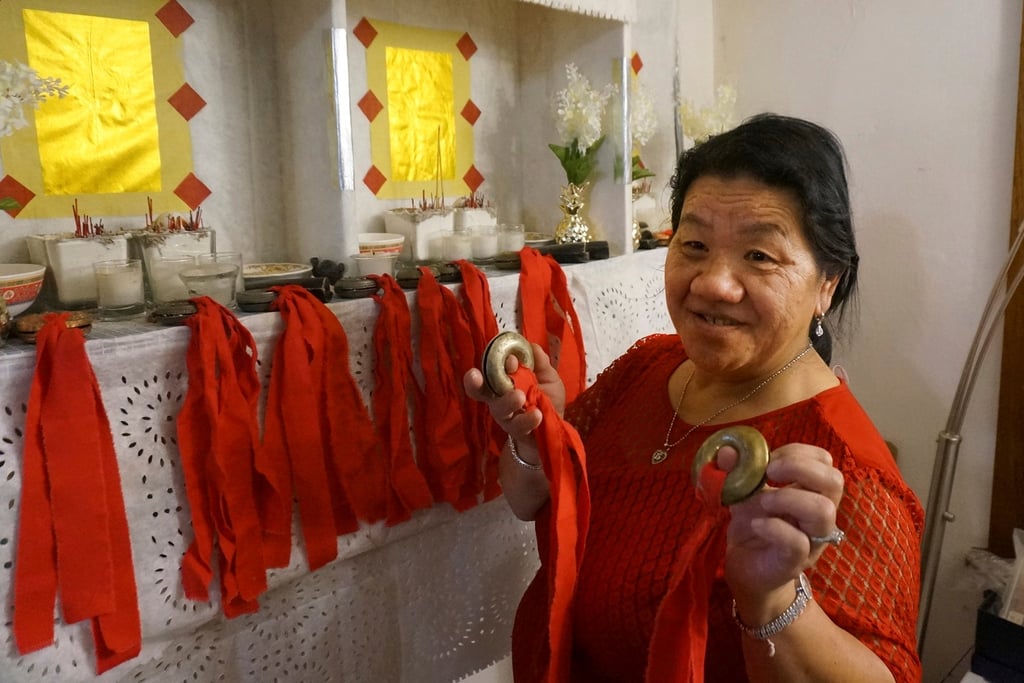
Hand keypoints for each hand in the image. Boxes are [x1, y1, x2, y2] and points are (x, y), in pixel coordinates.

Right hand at [462, 342, 565, 442]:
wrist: (557, 427)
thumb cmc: (547, 398)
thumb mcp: (548, 377)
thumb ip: (540, 362)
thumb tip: (532, 346)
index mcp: (501, 381)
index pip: (485, 372)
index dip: (489, 364)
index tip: (507, 359)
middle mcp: (498, 399)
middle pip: (480, 391)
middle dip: (476, 384)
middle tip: (485, 375)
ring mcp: (506, 417)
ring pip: (500, 410)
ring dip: (508, 401)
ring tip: (520, 396)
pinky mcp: (517, 432)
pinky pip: (518, 426)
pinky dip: (527, 420)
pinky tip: (537, 415)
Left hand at [720, 442, 843, 616]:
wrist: (746, 568)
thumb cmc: (754, 525)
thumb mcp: (743, 491)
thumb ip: (736, 471)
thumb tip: (727, 450)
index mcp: (811, 492)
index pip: (826, 462)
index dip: (799, 453)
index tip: (770, 459)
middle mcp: (820, 514)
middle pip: (835, 481)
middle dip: (800, 468)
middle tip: (769, 473)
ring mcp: (812, 539)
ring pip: (823, 511)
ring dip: (788, 497)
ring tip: (763, 502)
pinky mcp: (796, 561)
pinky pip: (798, 542)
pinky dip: (774, 527)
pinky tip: (756, 524)